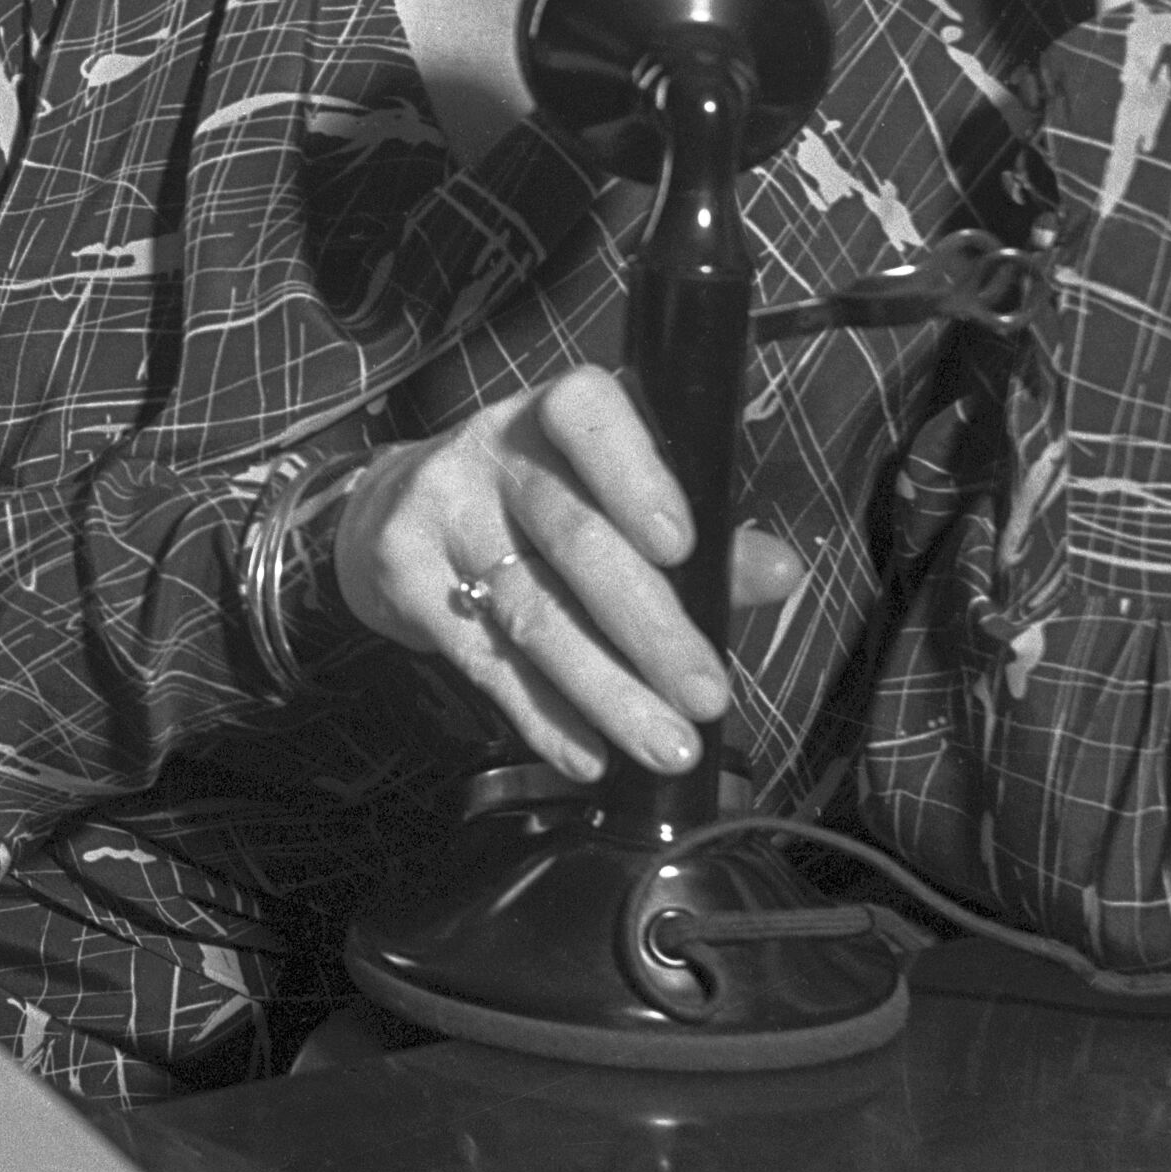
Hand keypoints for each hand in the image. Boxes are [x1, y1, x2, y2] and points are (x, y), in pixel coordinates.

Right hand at [331, 370, 807, 780]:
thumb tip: (780, 571)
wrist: (391, 508)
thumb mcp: (607, 493)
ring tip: (666, 744)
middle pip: (572, 537)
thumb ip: (699, 534)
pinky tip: (588, 755)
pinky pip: (484, 660)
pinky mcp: (406, 583)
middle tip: (707, 696)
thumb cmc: (533, 499)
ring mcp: (440, 516)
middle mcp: (490, 454)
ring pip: (531, 611)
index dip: (634, 475)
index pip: (589, 416)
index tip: (680, 544)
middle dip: (649, 627)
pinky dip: (543, 716)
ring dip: (607, 691)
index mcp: (553, 416)